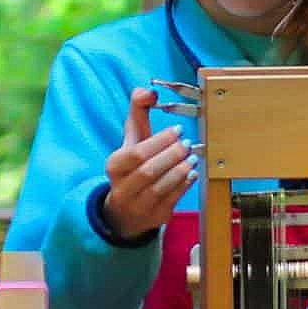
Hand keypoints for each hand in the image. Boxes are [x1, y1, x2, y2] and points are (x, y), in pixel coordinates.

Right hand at [100, 87, 197, 238]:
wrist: (124, 210)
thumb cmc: (132, 166)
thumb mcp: (131, 139)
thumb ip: (138, 112)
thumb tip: (147, 91)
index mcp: (114, 166)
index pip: (136, 154)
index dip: (159, 141)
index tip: (178, 130)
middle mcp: (122, 188)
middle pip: (148, 171)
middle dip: (171, 156)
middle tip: (187, 144)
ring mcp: (138, 205)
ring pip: (160, 188)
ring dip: (180, 171)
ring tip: (192, 158)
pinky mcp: (154, 217)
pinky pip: (171, 201)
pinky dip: (184, 186)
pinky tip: (192, 174)